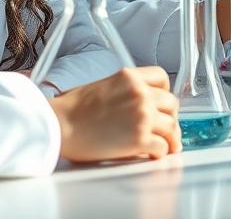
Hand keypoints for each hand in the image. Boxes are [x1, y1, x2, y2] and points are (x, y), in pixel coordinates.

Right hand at [49, 67, 179, 161]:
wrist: (58, 125)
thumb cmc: (72, 109)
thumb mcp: (103, 86)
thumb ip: (126, 90)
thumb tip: (139, 104)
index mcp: (130, 77)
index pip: (162, 78)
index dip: (164, 92)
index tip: (162, 104)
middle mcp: (140, 93)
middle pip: (171, 104)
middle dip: (169, 117)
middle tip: (165, 127)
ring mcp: (142, 115)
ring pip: (172, 126)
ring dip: (171, 138)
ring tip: (168, 145)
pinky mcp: (139, 138)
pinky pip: (163, 146)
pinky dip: (161, 152)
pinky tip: (154, 154)